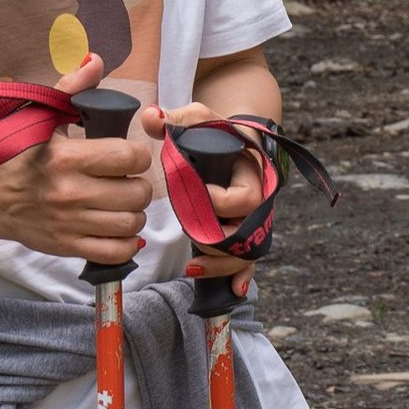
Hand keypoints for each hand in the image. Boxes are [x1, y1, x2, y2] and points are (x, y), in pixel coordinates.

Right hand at [0, 54, 154, 264]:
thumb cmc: (13, 153)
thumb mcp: (38, 115)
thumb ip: (72, 88)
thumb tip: (96, 61)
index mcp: (67, 156)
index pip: (131, 157)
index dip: (136, 154)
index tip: (126, 154)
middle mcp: (70, 192)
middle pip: (138, 193)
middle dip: (138, 184)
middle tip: (125, 179)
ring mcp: (69, 223)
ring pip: (132, 223)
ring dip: (133, 211)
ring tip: (120, 202)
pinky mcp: (66, 246)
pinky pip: (116, 251)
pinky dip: (126, 241)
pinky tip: (117, 226)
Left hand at [141, 99, 264, 282]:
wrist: (238, 140)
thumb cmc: (217, 130)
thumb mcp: (199, 119)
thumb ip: (175, 118)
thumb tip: (150, 117)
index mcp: (252, 173)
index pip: (245, 197)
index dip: (220, 201)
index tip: (197, 194)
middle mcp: (259, 201)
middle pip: (247, 232)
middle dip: (218, 240)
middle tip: (191, 238)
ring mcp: (253, 219)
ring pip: (247, 251)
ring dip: (221, 264)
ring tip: (192, 268)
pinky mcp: (244, 232)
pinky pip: (248, 259)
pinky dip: (239, 276)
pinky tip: (232, 291)